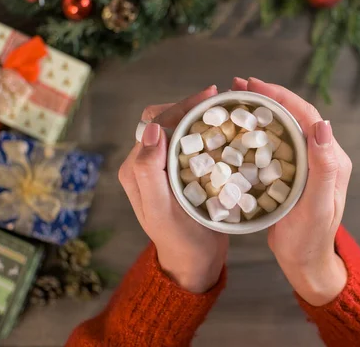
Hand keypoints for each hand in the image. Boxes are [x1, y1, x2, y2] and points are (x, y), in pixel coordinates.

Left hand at [118, 85, 228, 293]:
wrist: (194, 262)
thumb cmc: (181, 240)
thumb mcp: (162, 210)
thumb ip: (150, 171)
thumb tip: (153, 129)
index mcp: (136, 169)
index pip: (154, 124)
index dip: (180, 106)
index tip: (210, 97)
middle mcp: (146, 164)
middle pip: (164, 121)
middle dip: (190, 106)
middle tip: (220, 101)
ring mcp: (164, 168)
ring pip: (177, 130)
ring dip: (197, 117)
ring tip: (223, 110)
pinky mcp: (179, 173)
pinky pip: (189, 144)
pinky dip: (204, 132)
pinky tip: (223, 130)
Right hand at [233, 77, 351, 305]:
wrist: (305, 262)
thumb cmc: (310, 239)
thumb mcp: (317, 206)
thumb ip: (323, 167)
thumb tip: (323, 125)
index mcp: (331, 158)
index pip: (307, 116)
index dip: (281, 96)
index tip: (254, 85)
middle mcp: (319, 156)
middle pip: (294, 115)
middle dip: (267, 96)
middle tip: (237, 86)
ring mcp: (305, 163)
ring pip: (283, 126)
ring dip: (260, 110)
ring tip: (234, 99)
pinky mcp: (291, 172)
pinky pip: (275, 143)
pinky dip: (257, 130)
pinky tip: (238, 128)